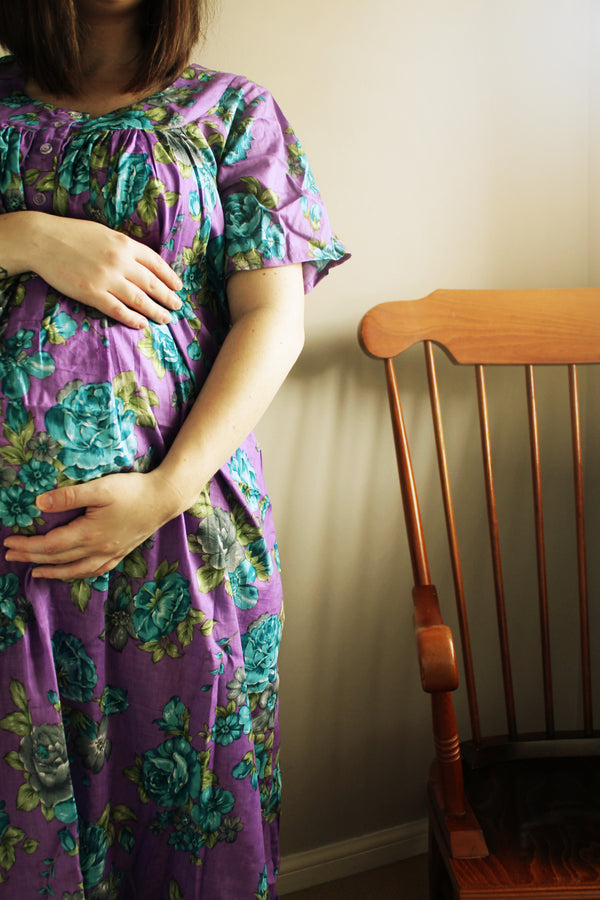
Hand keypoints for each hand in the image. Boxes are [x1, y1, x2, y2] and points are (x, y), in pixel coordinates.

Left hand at [3, 470, 182, 579]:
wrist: (165, 499)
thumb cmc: (133, 490)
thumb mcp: (100, 488)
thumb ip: (69, 496)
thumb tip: (39, 503)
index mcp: (90, 534)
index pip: (50, 545)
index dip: (27, 545)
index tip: (8, 542)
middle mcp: (98, 549)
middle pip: (58, 559)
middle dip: (31, 558)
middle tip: (10, 556)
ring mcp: (111, 553)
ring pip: (75, 570)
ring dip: (52, 571)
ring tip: (35, 571)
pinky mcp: (121, 552)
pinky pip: (95, 570)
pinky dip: (78, 574)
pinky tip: (73, 572)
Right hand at [31, 215, 182, 327]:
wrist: (40, 239)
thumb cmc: (71, 234)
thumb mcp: (104, 233)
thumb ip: (124, 247)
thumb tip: (142, 262)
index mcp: (124, 244)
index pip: (156, 263)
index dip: (169, 277)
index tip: (178, 286)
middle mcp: (120, 261)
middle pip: (152, 284)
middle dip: (167, 297)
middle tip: (177, 306)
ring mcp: (106, 279)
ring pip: (139, 300)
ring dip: (155, 311)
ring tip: (165, 318)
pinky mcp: (91, 293)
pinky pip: (118, 310)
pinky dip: (133, 319)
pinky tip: (142, 324)